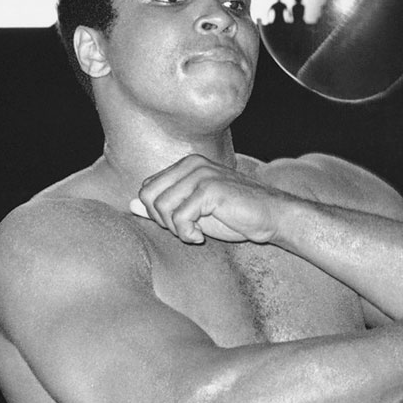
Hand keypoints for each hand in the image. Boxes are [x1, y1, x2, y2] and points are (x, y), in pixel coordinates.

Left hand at [130, 154, 295, 244]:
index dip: (157, 213)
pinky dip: (186, 234)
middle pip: (148, 196)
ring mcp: (201, 174)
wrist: (272, 217)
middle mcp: (191, 164)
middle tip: (186, 230)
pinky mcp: (210, 188)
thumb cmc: (234, 215)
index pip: (146, 188)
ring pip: (162, 207)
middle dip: (162, 221)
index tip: (181, 224)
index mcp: (185, 165)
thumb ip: (163, 206)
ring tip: (195, 233)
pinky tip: (201, 237)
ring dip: (176, 229)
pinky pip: (179, 217)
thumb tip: (131, 204)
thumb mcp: (193, 212)